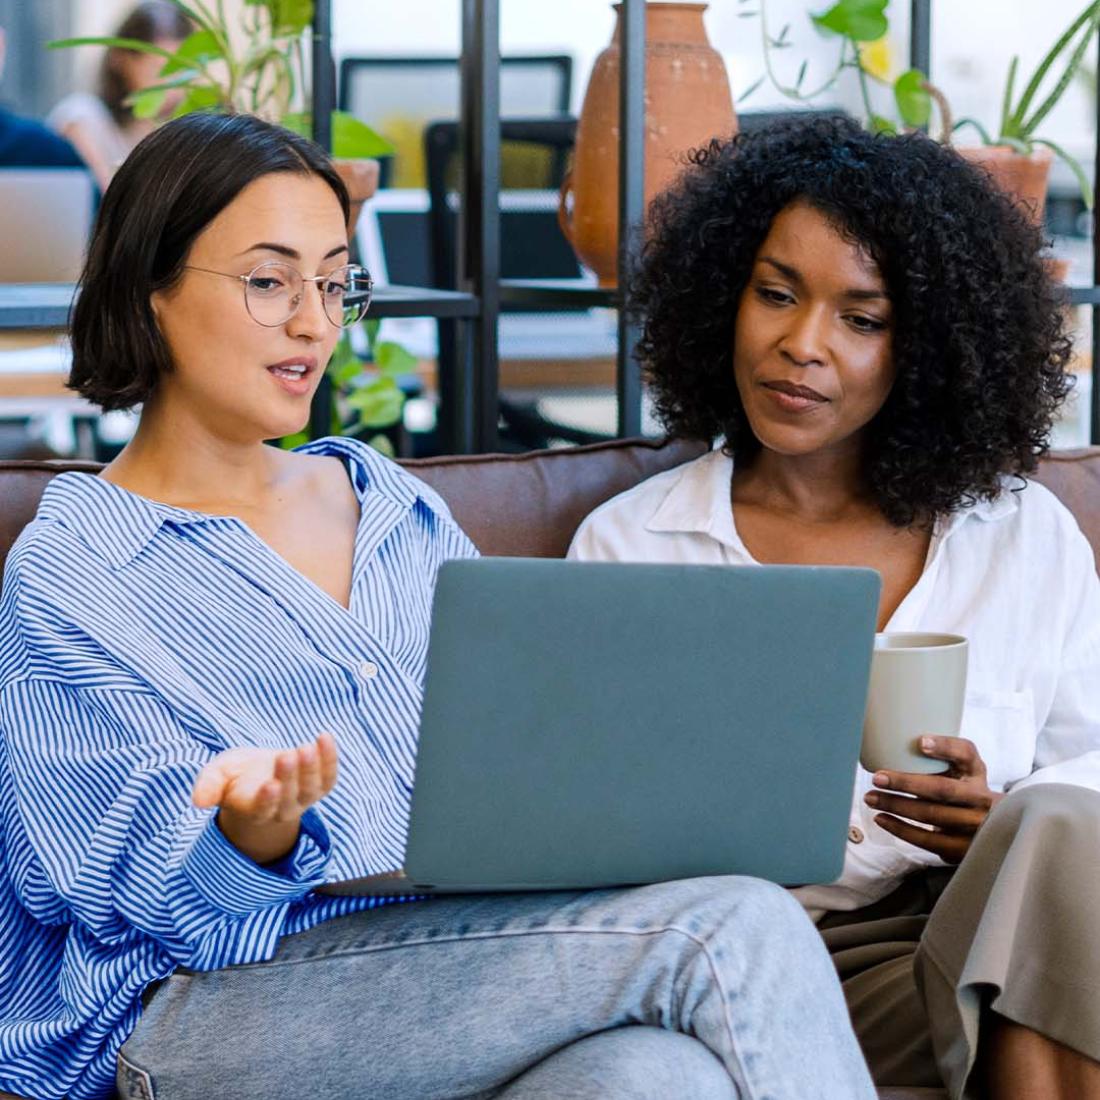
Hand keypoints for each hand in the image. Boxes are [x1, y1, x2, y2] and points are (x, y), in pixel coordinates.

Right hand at [191, 732, 338, 865]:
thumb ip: (208, 786)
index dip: (267, 800)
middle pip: (289, 798)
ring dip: (311, 768)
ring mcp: (303, 799)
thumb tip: (198, 802)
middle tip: (287, 755)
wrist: (261, 775)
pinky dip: (330, 758)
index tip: (270, 785)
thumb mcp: (216, 776)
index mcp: (254, 809)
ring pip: (311, 789)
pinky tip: (325, 737)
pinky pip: (328, 776)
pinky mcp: (320, 785)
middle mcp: (281, 809)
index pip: (263, 810)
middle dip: (290, 777)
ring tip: (307, 746)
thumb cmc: (235, 776)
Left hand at [863, 735, 1002, 863]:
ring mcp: (976, 825)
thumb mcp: (960, 771)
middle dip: (906, 783)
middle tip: (877, 778)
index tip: (920, 742)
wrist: (987, 831)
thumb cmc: (959, 792)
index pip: (966, 753)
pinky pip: (928, 839)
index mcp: (976, 771)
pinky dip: (901, 829)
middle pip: (942, 789)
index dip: (945, 747)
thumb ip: (938, 758)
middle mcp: (982, 797)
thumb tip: (889, 744)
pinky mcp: (964, 848)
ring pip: (931, 814)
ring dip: (896, 805)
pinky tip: (882, 818)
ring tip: (871, 798)